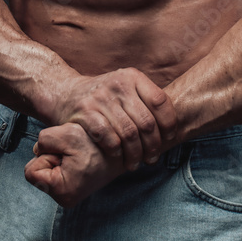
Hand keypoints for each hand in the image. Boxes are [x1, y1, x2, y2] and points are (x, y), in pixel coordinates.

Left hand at [24, 122, 123, 206]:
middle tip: (76, 154)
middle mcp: (66, 199)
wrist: (125, 147)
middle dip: (52, 156)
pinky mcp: (74, 187)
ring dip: (60, 156)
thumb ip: (44, 140)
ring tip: (80, 155)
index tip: (67, 155)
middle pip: (38, 170)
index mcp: (63, 190)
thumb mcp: (66, 134)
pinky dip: (65, 160)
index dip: (46, 155)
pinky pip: (56, 169)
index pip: (31, 172)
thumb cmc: (97, 141)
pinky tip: (80, 159)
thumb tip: (37, 151)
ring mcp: (70, 195)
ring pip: (47, 168)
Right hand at [52, 67, 176, 170]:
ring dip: (135, 155)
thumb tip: (174, 127)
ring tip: (136, 163)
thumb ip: (146, 101)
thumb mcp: (126, 89)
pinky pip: (109, 139)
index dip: (169, 123)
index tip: (169, 138)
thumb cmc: (105, 98)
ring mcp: (101, 98)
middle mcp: (118, 84)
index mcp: (133, 77)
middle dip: (152, 146)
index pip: (160, 101)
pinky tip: (118, 158)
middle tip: (152, 158)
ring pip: (129, 134)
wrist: (67, 94)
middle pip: (146, 122)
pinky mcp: (86, 112)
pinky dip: (117, 153)